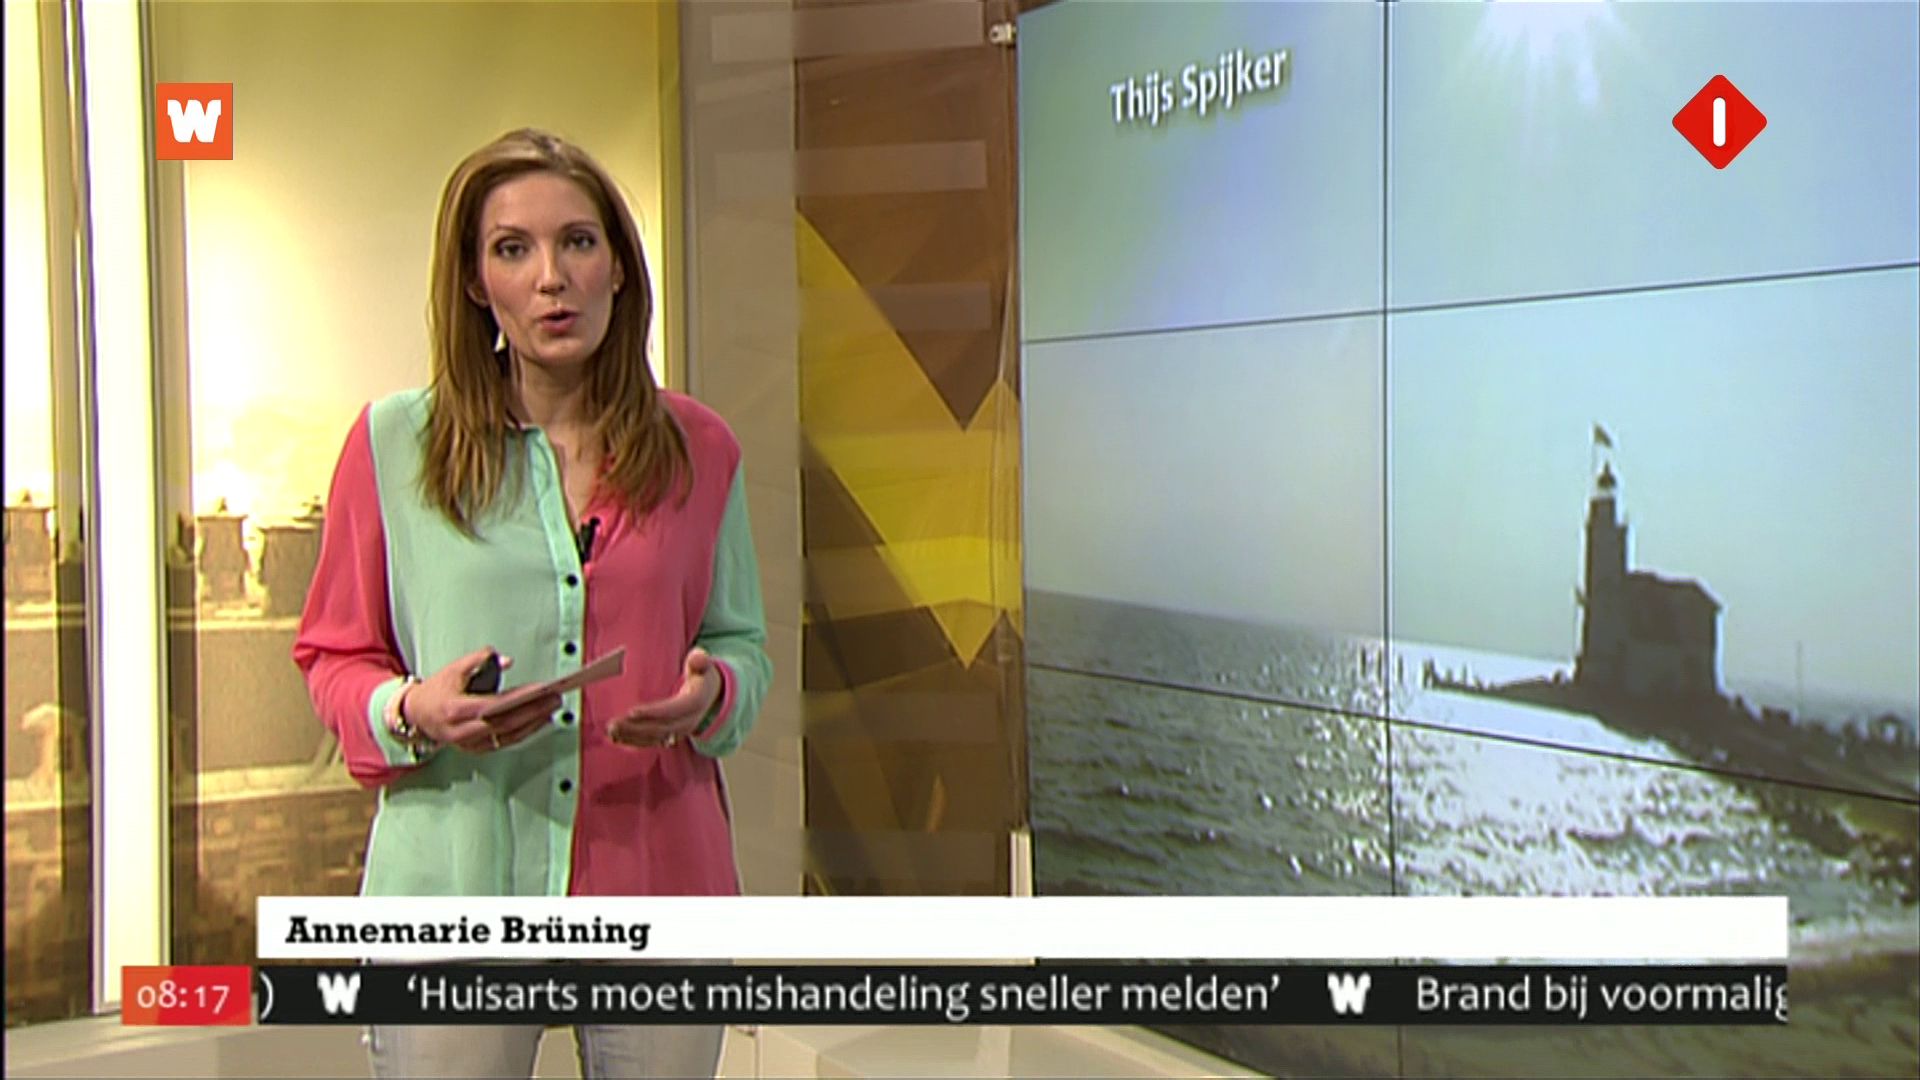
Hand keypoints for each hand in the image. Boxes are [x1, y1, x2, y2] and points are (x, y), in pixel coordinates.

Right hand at [402, 647, 560, 753]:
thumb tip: (506, 661)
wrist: (416, 716)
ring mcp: (469, 744)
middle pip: (505, 724)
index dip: (520, 699)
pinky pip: (504, 743)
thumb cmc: (436, 691)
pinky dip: (524, 732)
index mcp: (455, 710)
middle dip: (534, 712)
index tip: (542, 689)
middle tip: (555, 698)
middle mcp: (462, 731)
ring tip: (552, 708)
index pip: (494, 705)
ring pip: (507, 737)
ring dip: (533, 724)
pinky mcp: (475, 750)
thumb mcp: (453, 669)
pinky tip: (539, 721)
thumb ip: (478, 660)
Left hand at [607, 648, 720, 750]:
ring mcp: (680, 731)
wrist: (710, 695)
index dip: (653, 712)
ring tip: (611, 730)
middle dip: (636, 727)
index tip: (632, 712)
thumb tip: (699, 658)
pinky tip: (617, 738)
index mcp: (696, 702)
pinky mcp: (671, 736)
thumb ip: (699, 660)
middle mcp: (689, 721)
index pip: (674, 710)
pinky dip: (634, 741)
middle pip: (661, 727)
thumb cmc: (701, 675)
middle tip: (613, 724)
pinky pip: (652, 741)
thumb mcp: (703, 665)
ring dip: (631, 736)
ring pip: (654, 737)